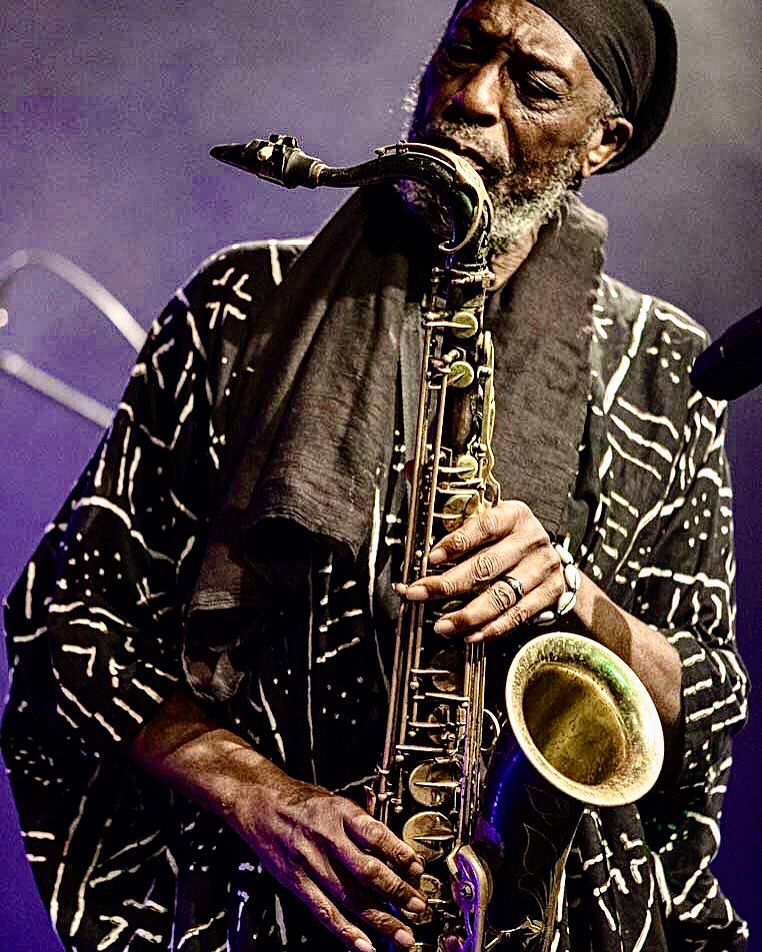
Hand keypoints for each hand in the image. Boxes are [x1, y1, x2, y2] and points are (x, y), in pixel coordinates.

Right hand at [228, 756, 425, 950]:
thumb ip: (362, 823)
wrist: (260, 801)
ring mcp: (309, 862)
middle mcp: (325, 837)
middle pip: (366, 871)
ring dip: (379, 919)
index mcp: (339, 811)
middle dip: (397, 892)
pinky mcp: (296, 882)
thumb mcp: (336, 799)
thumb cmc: (301, 800)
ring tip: (401, 934)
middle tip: (418, 907)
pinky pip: (323, 910)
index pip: (375, 834)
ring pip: (349, 897)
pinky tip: (364, 944)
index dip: (400, 854)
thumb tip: (394, 850)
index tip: (417, 869)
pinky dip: (345, 931)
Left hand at [399, 500, 565, 642]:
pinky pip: (518, 615)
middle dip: (447, 584)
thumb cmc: (506, 535)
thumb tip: (409, 467)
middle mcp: (531, 539)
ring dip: (468, 614)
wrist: (553, 559)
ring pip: (502, 596)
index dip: (456, 542)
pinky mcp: (550, 594)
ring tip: (441, 626)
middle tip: (418, 593)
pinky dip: (492, 628)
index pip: (483, 525)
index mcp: (513, 514)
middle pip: (487, 566)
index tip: (429, 558)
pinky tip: (470, 635)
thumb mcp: (486, 513)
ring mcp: (543, 568)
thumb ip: (447, 497)